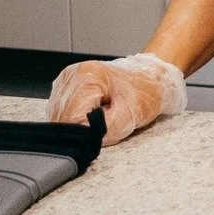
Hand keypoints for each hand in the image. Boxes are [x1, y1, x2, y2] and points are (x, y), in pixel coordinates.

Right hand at [47, 52, 186, 144]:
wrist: (151, 76)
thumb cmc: (145, 90)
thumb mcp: (131, 114)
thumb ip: (106, 129)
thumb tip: (84, 139)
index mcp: (86, 76)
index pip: (71, 117)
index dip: (87, 129)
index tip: (106, 124)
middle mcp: (71, 75)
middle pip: (63, 117)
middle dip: (84, 126)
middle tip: (108, 116)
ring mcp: (67, 81)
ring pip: (62, 117)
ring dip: (81, 122)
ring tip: (103, 112)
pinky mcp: (67, 88)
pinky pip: (65, 112)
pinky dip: (79, 117)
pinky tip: (95, 110)